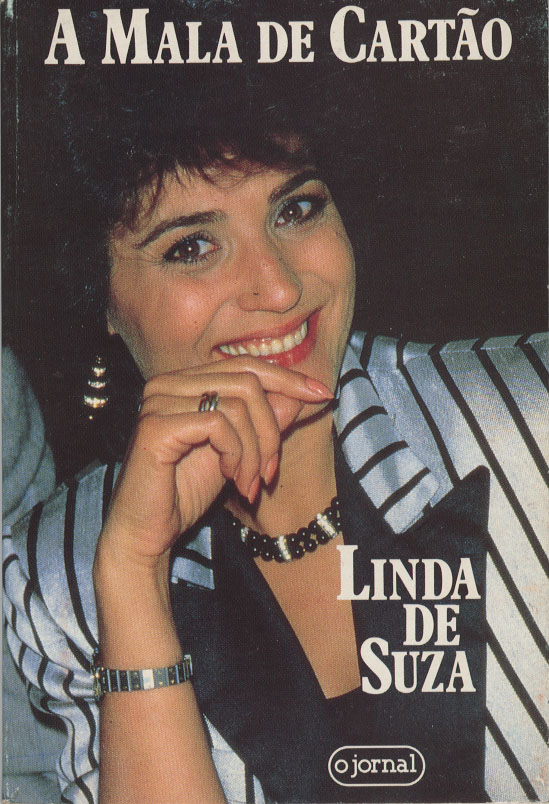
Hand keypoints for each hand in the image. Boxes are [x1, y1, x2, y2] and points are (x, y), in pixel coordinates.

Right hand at [97, 357, 332, 566]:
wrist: (146, 534)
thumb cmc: (185, 494)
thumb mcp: (238, 453)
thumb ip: (263, 422)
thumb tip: (301, 394)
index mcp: (185, 383)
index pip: (246, 366)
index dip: (289, 380)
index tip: (323, 396)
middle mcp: (168, 384)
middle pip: (248, 380)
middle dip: (271, 429)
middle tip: (270, 472)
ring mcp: (158, 401)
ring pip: (238, 404)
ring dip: (256, 451)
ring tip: (249, 484)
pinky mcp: (156, 425)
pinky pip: (219, 424)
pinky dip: (237, 454)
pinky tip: (231, 480)